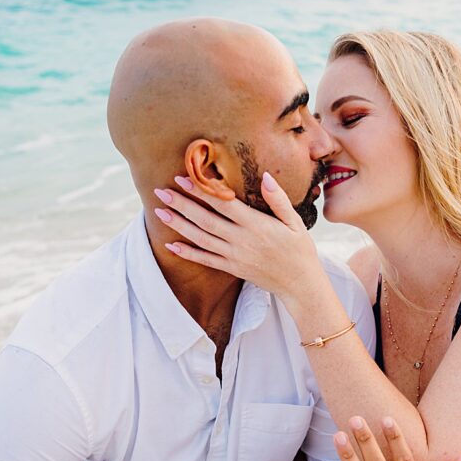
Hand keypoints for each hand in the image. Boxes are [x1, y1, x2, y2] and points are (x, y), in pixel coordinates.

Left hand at [152, 173, 322, 300]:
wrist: (300, 284)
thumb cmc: (300, 250)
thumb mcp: (295, 221)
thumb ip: (278, 199)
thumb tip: (266, 176)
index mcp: (257, 225)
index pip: (223, 204)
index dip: (202, 190)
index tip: (183, 177)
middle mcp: (242, 240)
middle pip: (206, 219)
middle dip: (182, 205)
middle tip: (160, 192)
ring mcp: (235, 256)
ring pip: (202, 238)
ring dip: (179, 226)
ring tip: (159, 213)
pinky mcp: (232, 269)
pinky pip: (206, 260)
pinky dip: (187, 253)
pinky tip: (171, 245)